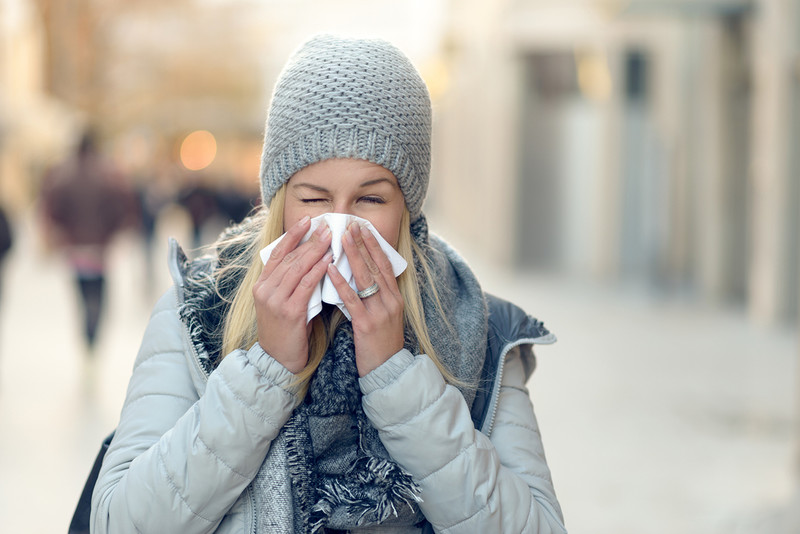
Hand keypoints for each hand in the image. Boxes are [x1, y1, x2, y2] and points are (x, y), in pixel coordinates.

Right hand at [253, 216, 331, 373]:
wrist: (278, 361)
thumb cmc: (285, 330)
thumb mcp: (282, 302)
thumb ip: (290, 283)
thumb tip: (310, 258)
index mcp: (262, 285)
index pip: (277, 253)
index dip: (292, 235)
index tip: (306, 220)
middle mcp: (265, 290)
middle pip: (289, 258)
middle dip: (309, 240)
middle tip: (326, 226)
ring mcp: (275, 301)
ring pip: (297, 268)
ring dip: (315, 251)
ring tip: (330, 238)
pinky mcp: (289, 312)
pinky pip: (306, 285)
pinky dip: (318, 271)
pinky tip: (329, 261)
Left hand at [327, 222, 404, 376]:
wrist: (388, 372)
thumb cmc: (382, 345)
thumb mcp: (384, 317)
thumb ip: (376, 297)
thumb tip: (361, 277)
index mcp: (395, 298)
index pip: (385, 265)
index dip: (374, 245)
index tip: (363, 228)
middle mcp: (391, 301)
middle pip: (376, 266)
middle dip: (363, 244)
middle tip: (351, 224)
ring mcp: (380, 312)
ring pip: (365, 278)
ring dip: (352, 256)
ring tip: (341, 239)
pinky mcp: (367, 325)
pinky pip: (352, 299)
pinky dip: (340, 283)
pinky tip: (329, 270)